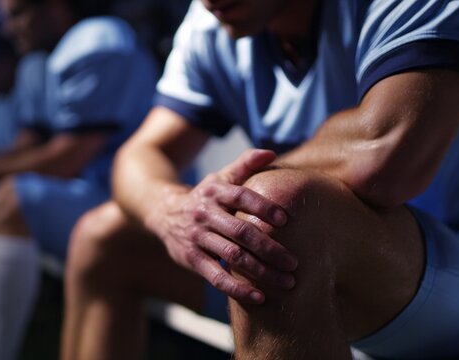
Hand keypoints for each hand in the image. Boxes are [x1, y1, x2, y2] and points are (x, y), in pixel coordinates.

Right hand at [147, 149, 296, 303]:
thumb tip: (271, 152)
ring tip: (287, 281)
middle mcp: (205, 215)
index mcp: (215, 192)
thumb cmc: (204, 196)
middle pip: (240, 231)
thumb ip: (245, 164)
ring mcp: (198, 239)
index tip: (285, 219)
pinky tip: (259, 297)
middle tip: (294, 262)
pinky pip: (216, 278)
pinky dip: (238, 289)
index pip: (240, 196)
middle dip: (269, 248)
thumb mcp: (220, 178)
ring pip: (233, 256)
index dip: (262, 206)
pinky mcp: (193, 260)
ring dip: (261, 271)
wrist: (164, 214)